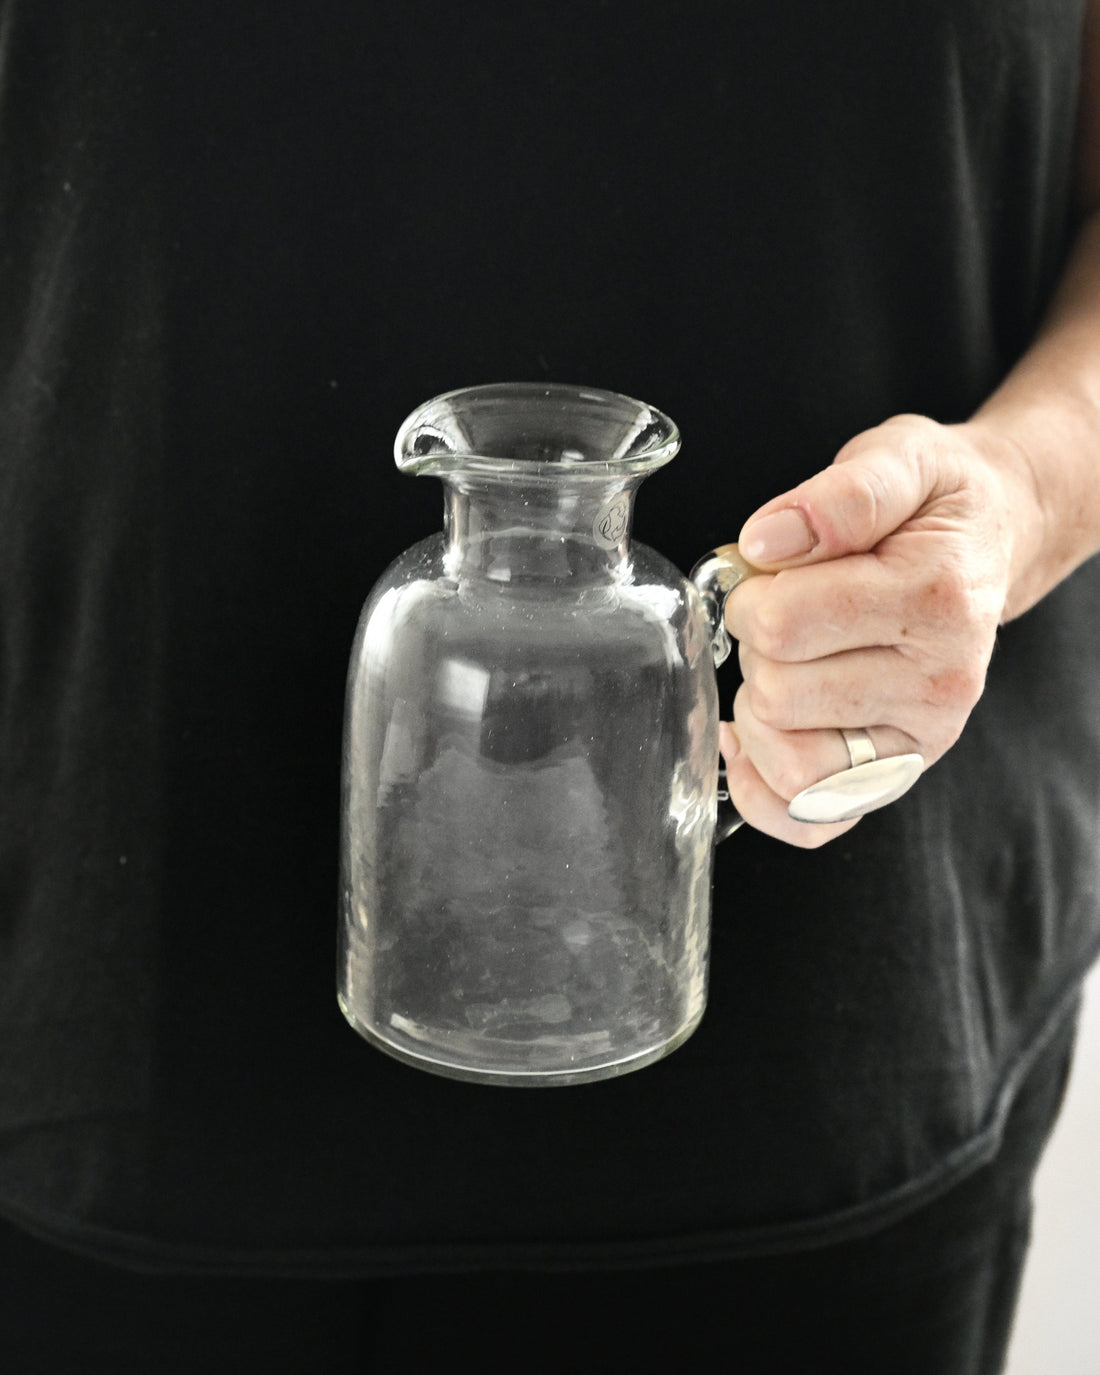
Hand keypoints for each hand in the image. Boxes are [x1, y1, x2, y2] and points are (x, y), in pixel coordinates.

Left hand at [719, 413, 1041, 846]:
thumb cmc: (935, 504)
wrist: (987, 539)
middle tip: (787, 614)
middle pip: (780, 694)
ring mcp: (921, 739)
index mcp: (936, 599)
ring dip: (761, 714)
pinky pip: (810, 821)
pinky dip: (762, 789)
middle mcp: (940, 683)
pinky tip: (752, 735)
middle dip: (757, 649)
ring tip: (784, 665)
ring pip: (792, 766)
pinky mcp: (896, 774)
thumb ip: (836, 495)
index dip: (750, 593)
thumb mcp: (900, 457)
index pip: (785, 624)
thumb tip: (765, 541)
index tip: (770, 570)